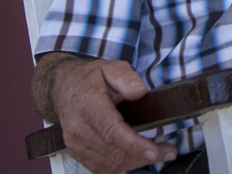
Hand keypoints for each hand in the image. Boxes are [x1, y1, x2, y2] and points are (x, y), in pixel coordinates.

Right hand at [51, 58, 176, 173]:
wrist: (64, 87)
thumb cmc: (91, 78)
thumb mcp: (111, 67)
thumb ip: (126, 78)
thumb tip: (139, 92)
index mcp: (89, 105)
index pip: (112, 131)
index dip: (134, 144)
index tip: (154, 151)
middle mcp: (79, 128)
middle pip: (113, 152)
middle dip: (143, 155)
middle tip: (168, 151)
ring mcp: (75, 143)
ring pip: (109, 164)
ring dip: (135, 162)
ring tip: (158, 153)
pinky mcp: (76, 153)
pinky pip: (102, 167)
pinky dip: (122, 164)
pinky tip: (137, 155)